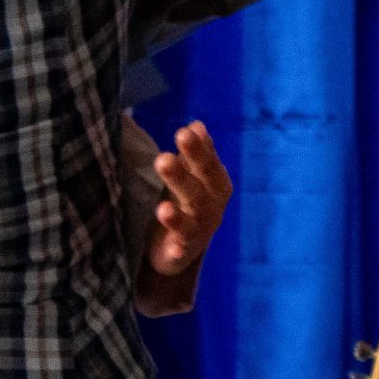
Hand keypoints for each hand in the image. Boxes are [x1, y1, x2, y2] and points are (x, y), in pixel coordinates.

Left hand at [134, 122, 229, 316]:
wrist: (186, 243)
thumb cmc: (189, 199)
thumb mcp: (194, 174)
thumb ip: (197, 153)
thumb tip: (196, 125)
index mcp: (216, 185)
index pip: (208, 165)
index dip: (197, 150)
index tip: (183, 132)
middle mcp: (212, 208)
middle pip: (197, 192)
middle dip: (181, 176)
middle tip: (163, 159)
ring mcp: (199, 232)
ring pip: (189, 223)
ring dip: (177, 217)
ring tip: (163, 209)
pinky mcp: (181, 253)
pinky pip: (180, 252)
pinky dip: (178, 251)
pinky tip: (173, 250)